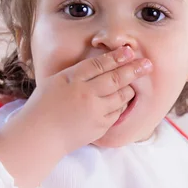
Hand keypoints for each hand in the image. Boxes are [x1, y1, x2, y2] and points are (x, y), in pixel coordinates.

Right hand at [21, 45, 151, 155]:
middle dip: (134, 69)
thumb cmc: (43, 106)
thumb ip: (77, 72)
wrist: (40, 136)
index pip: (99, 64)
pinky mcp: (100, 126)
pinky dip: (121, 104)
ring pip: (121, 95)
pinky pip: (117, 112)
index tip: (129, 51)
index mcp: (72, 79)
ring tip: (135, 81)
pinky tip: (122, 99)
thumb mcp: (55, 81)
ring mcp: (94, 111)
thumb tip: (100, 63)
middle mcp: (85, 93)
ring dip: (129, 87)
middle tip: (147, 64)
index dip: (116, 56)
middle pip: (115, 77)